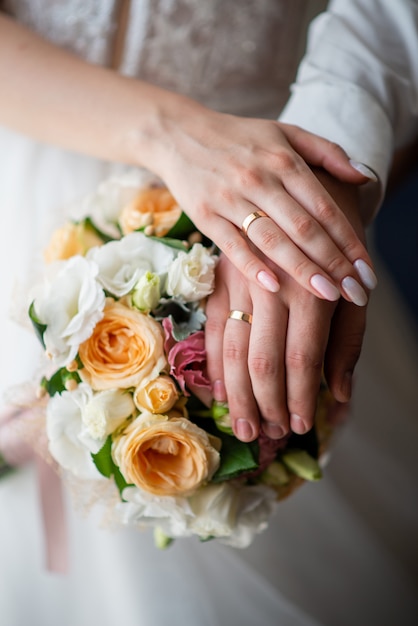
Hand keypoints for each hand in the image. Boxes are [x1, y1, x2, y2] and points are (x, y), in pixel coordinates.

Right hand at [0, 16, 374, 304]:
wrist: (179, 134)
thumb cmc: (238, 137)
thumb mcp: (285, 132)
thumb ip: (326, 152)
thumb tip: (363, 177)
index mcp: (283, 160)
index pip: (323, 206)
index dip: (348, 238)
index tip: (365, 267)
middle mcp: (259, 178)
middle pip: (302, 226)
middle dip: (332, 261)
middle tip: (355, 290)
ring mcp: (230, 198)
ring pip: (271, 239)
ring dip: (301, 268)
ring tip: (327, 294)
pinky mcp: (205, 216)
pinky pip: (232, 245)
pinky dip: (252, 266)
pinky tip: (274, 286)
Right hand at [205, 171, 368, 441]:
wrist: (291, 173)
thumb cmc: (334, 231)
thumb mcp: (353, 280)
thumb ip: (349, 337)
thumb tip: (341, 393)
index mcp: (310, 287)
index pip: (302, 358)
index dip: (299, 398)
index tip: (298, 427)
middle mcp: (272, 286)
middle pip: (263, 359)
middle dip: (265, 405)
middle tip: (265, 440)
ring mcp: (241, 281)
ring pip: (233, 349)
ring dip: (237, 393)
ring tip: (242, 428)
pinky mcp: (221, 276)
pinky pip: (213, 328)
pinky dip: (215, 363)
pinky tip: (218, 392)